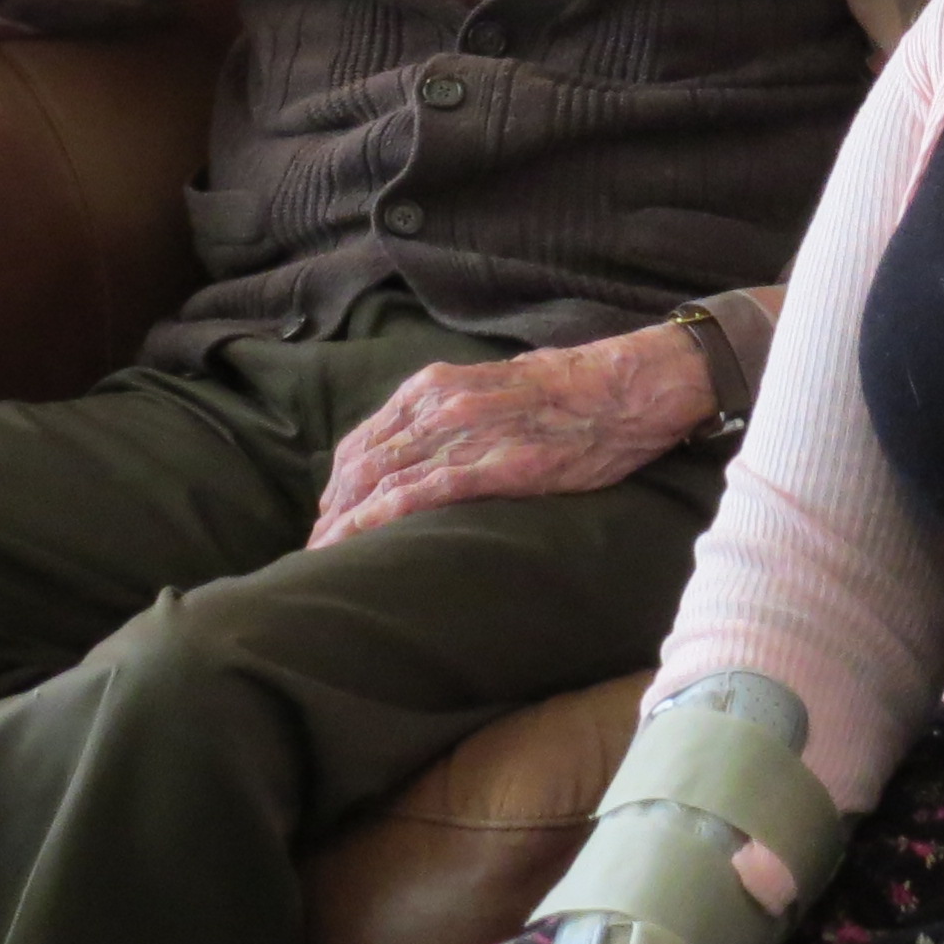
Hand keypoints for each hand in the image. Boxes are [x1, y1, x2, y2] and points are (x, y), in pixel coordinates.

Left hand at [311, 326, 714, 543]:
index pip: (366, 438)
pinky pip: (420, 497)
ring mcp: (465, 434)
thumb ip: (456, 409)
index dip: (339, 481)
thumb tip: (429, 442)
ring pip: (380, 482)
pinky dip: (378, 523)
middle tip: (315, 548)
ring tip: (323, 560)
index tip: (329, 513)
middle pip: (362, 463)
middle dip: (332, 509)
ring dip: (344, 524)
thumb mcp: (498, 383)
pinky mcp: (494, 466)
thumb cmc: (572, 388)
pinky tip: (357, 546)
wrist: (628, 386)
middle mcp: (440, 404)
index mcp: (437, 385)